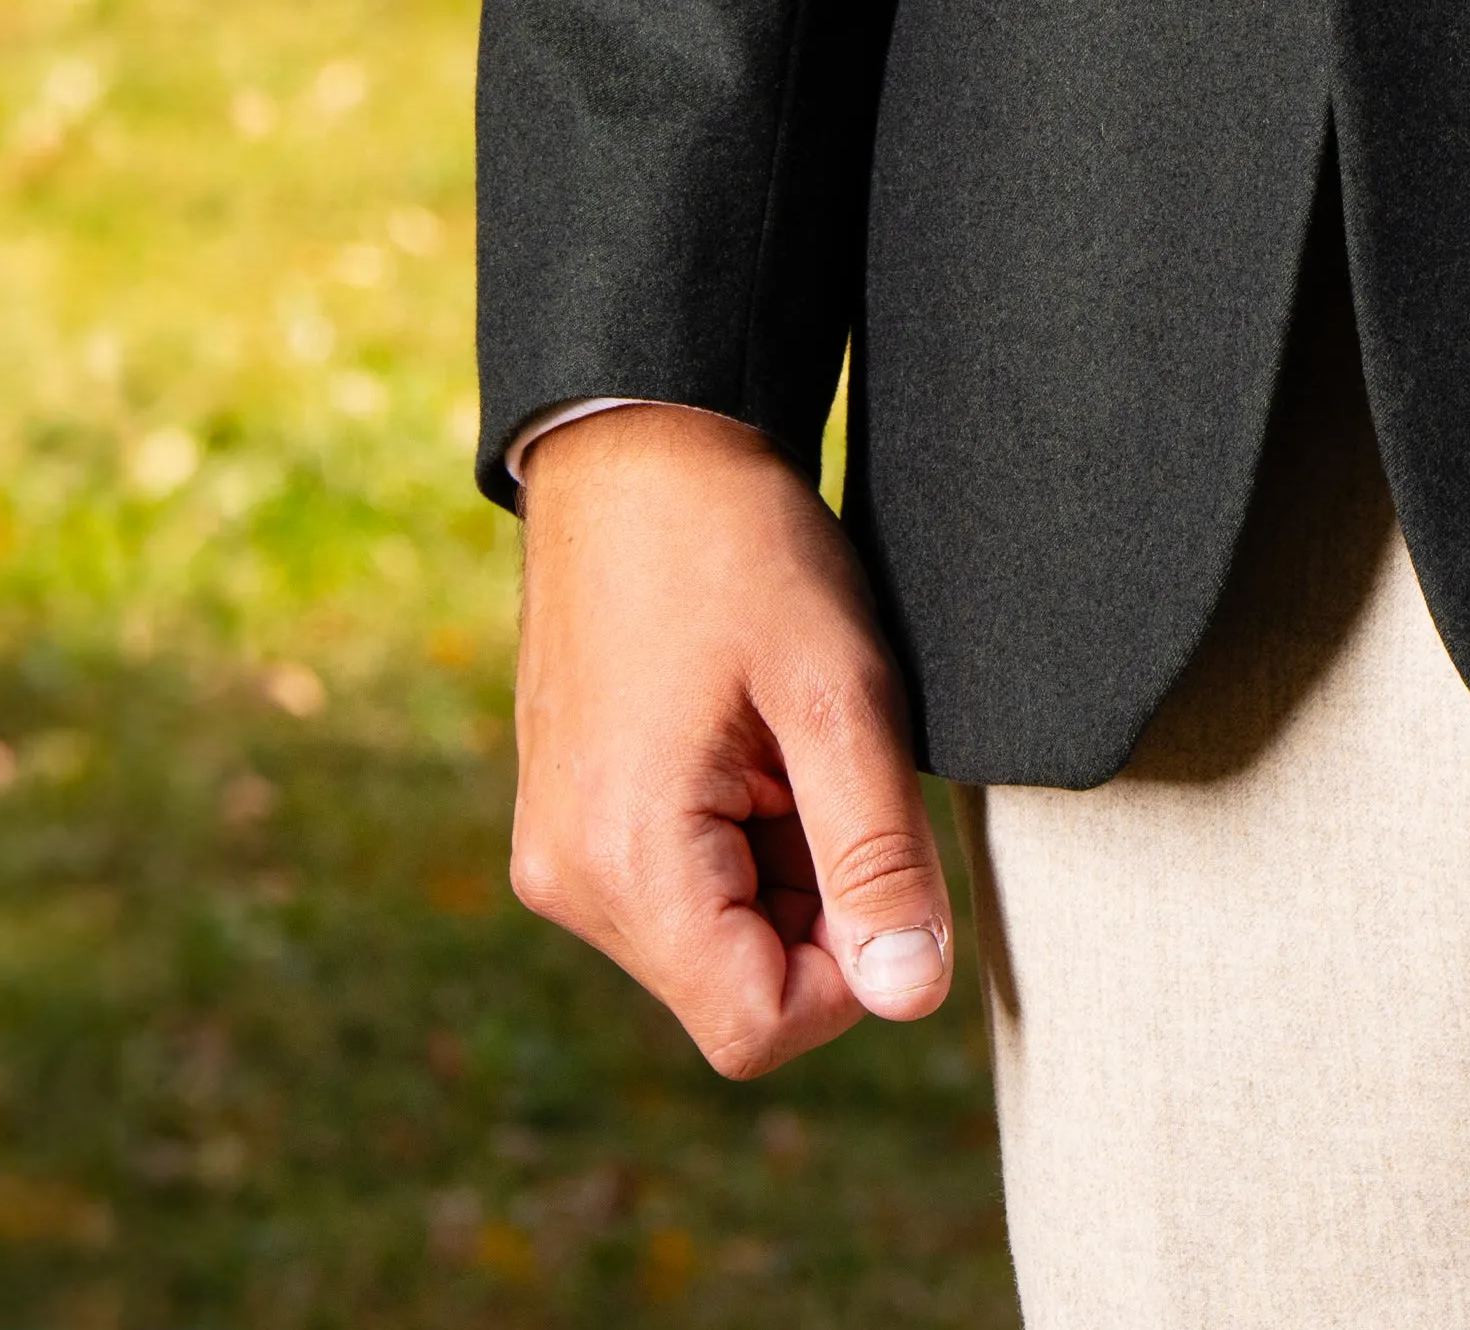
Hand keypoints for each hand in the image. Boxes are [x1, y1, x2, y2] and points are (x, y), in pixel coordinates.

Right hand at [509, 404, 956, 1079]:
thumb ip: (877, 853)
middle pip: (734, 986)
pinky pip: (676, 885)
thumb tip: (910, 995)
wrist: (637, 442)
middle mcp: (569, 881)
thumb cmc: (737, 547)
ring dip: (781, 864)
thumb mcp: (838, 692)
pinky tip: (749, 735)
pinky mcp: (567, 818)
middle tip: (832, 764)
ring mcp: (558, 850)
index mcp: (623, 864)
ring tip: (785, 736)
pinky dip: (738, 835)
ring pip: (712, 937)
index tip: (879, 844)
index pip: (757, 1027)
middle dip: (816, 902)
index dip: (851, 969)